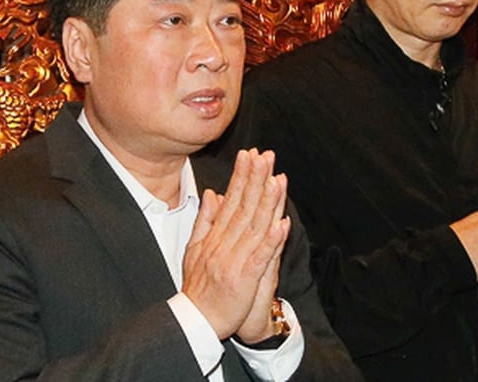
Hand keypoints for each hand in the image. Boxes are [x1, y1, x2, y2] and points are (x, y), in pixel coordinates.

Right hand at [182, 149, 289, 339]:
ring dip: (266, 203)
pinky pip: (261, 257)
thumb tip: (213, 193)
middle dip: (255, 180)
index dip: (242, 177)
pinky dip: (272, 240)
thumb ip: (205, 221)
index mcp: (214, 237)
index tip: (251, 155)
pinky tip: (283, 224)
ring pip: (254, 227)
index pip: (231, 201)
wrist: (195, 322)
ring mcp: (234, 260)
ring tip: (277, 179)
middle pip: (243, 208)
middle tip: (265, 156)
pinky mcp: (244, 278)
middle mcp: (224, 244)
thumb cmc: (199, 287)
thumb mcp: (194, 250)